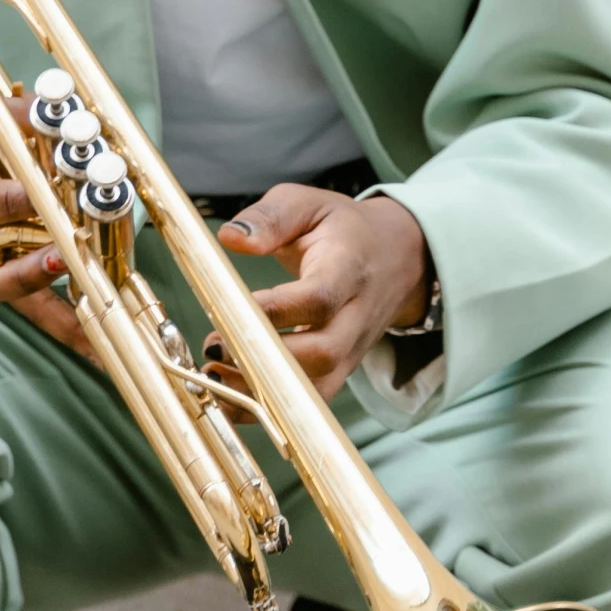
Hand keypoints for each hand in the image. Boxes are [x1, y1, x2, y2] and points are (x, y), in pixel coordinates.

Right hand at [0, 101, 92, 358]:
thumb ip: (13, 116)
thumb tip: (59, 105)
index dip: (4, 121)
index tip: (44, 113)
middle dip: (10, 201)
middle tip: (51, 194)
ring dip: (29, 273)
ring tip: (67, 263)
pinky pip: (27, 312)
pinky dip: (65, 329)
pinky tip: (98, 346)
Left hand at [214, 187, 430, 401]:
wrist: (397, 256)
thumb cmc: (342, 229)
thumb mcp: (308, 204)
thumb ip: (269, 217)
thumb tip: (232, 238)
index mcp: (349, 267)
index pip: (320, 297)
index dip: (277, 311)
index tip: (230, 311)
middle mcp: (356, 315)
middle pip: (323, 351)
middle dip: (266, 358)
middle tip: (214, 348)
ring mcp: (352, 348)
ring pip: (317, 386)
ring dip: (263, 389)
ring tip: (212, 377)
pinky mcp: (341, 369)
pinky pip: (309, 400)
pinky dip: (270, 406)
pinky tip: (228, 397)